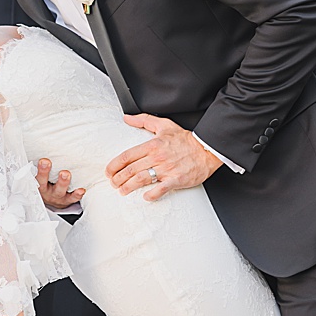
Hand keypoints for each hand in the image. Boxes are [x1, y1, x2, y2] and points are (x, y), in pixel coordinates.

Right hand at [35, 157, 84, 210]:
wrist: (52, 202)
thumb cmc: (47, 185)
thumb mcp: (40, 178)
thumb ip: (41, 167)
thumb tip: (45, 149)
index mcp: (38, 184)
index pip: (35, 176)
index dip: (38, 169)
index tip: (42, 160)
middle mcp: (46, 191)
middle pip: (43, 183)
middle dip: (45, 172)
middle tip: (47, 162)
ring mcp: (57, 197)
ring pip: (59, 191)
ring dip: (63, 182)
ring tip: (66, 174)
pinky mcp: (67, 201)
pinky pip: (72, 199)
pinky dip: (77, 195)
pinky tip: (81, 190)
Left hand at [107, 114, 221, 198]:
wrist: (207, 149)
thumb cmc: (186, 139)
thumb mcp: (164, 125)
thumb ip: (144, 120)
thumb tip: (127, 118)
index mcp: (153, 144)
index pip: (127, 156)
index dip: (114, 165)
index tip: (108, 171)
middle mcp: (158, 157)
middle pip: (131, 169)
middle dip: (118, 178)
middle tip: (113, 183)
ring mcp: (167, 169)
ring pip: (142, 179)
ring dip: (129, 186)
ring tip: (122, 191)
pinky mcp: (177, 179)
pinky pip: (161, 189)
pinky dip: (152, 194)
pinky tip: (145, 197)